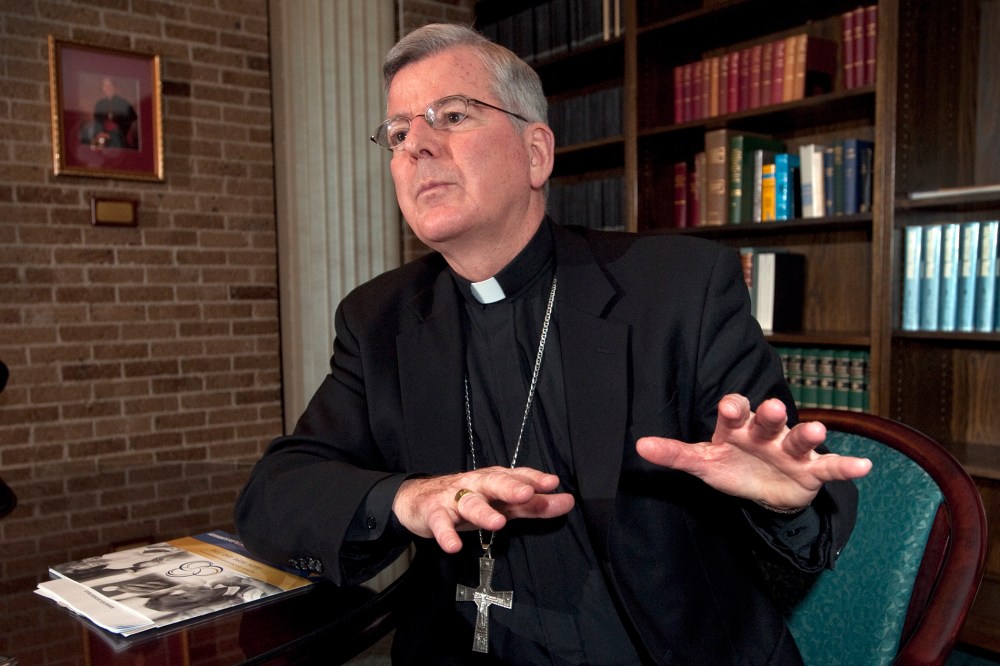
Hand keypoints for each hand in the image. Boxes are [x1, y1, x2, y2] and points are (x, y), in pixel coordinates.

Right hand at [392, 466, 574, 553]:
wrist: (417, 499)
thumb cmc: (466, 500)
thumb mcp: (500, 503)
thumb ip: (533, 505)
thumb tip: (567, 501)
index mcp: (493, 479)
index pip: (516, 475)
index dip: (534, 478)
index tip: (552, 483)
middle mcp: (475, 484)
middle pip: (493, 482)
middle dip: (510, 487)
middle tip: (527, 493)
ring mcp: (453, 497)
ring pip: (469, 502)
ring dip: (483, 511)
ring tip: (498, 523)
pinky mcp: (433, 513)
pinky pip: (440, 523)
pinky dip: (445, 534)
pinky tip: (454, 546)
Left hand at [635, 394, 871, 509]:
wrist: (766, 491)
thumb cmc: (732, 468)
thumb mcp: (703, 462)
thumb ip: (675, 454)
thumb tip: (640, 446)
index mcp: (737, 428)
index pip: (735, 411)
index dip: (733, 409)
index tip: (729, 408)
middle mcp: (766, 433)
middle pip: (769, 419)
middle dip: (772, 414)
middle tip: (775, 408)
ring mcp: (790, 450)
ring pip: (799, 438)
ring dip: (808, 433)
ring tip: (818, 430)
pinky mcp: (811, 471)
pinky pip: (830, 467)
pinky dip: (846, 466)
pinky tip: (863, 466)